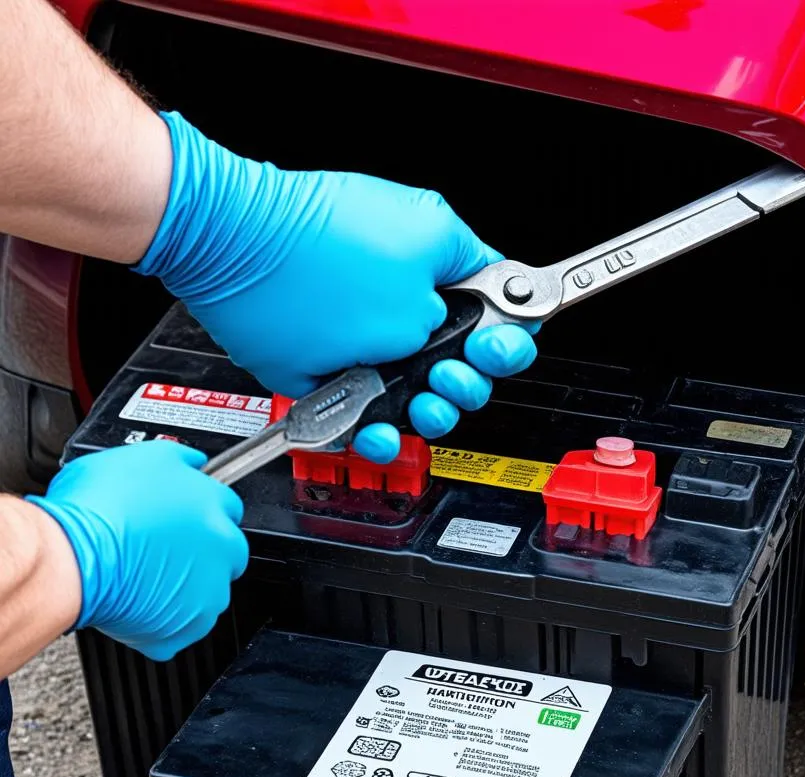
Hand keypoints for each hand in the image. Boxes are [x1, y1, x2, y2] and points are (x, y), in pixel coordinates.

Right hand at [26, 442, 246, 660]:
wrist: (70, 558)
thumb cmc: (94, 511)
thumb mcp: (140, 458)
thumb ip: (178, 460)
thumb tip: (191, 462)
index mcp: (213, 505)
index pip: (226, 506)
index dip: (198, 512)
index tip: (182, 519)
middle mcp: (222, 546)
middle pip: (225, 549)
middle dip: (200, 551)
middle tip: (161, 551)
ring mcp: (210, 588)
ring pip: (209, 589)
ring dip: (184, 586)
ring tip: (145, 579)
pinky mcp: (191, 623)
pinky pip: (187, 625)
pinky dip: (167, 620)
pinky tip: (141, 604)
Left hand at [135, 112, 537, 463]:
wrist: (230, 255)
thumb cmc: (316, 252)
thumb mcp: (419, 274)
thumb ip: (464, 308)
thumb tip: (491, 325)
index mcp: (441, 262)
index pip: (498, 308)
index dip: (506, 337)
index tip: (496, 352)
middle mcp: (409, 301)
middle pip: (463, 360)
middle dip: (465, 380)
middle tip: (449, 378)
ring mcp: (371, 335)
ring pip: (418, 391)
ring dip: (427, 410)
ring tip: (419, 407)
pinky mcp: (336, 368)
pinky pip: (370, 408)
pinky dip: (377, 426)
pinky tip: (378, 429)